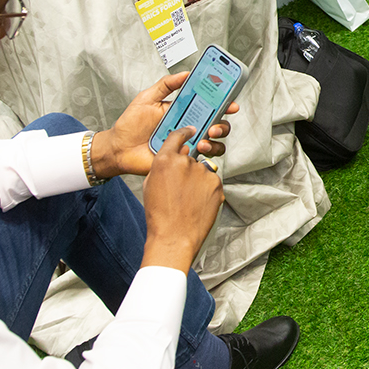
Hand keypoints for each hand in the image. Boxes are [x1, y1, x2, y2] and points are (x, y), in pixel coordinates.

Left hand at [90, 71, 238, 178]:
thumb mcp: (147, 98)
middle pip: (218, 125)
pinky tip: (192, 150)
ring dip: (215, 141)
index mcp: (184, 111)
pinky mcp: (183, 160)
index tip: (230, 102)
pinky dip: (203, 155)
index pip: (209, 106)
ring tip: (203, 140)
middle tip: (214, 125)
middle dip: (222, 124)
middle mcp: (189, 127)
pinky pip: (202, 159)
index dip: (223, 103)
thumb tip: (186, 73)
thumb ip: (166, 84)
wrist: (118, 149)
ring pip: (215, 143)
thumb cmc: (130, 125)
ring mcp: (188, 144)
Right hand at [139, 127, 226, 275]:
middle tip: (181, 190)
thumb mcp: (151, 185)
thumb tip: (175, 158)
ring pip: (202, 171)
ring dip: (198, 181)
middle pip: (190, 158)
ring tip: (188, 201)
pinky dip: (207, 191)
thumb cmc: (159, 215)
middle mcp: (185, 162)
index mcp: (165, 160)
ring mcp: (203, 173)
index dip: (183, 133)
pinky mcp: (216, 184)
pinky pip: (212, 182)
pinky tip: (197, 204)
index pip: (177, 136)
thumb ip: (163, 166)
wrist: (174, 237)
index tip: (189, 131)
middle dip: (188, 170)